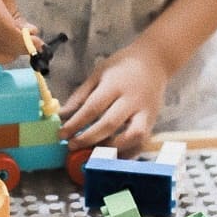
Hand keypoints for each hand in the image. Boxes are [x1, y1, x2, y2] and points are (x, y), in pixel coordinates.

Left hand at [58, 41, 169, 156]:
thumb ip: (80, 96)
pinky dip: (128, 152)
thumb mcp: (98, 74)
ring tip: (94, 152)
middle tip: (72, 146)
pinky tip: (112, 155)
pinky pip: (142, 142)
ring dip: (112, 148)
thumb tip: (62, 115)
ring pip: (132, 136)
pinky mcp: (153, 122)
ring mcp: (145, 112)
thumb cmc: (122, 66)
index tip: (61, 134)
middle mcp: (131, 100)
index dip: (75, 123)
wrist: (155, 61)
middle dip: (88, 138)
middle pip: (110, 124)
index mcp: (114, 85)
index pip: (93, 108)